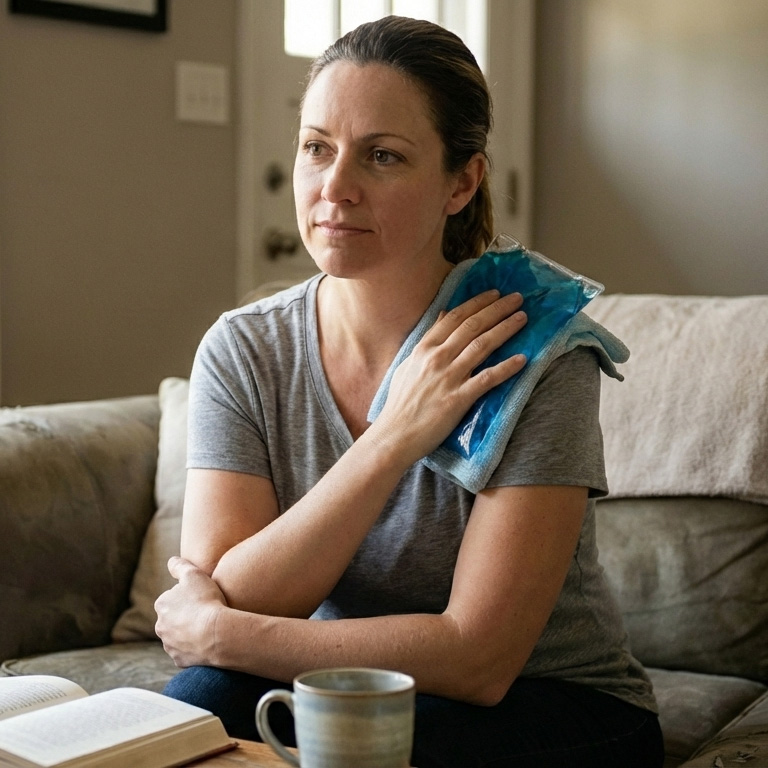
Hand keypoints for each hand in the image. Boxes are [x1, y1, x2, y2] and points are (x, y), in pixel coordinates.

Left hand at [154, 556, 226, 667]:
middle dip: (186, 616)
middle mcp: (160, 626)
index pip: (173, 598)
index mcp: (162, 605)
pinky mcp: (179, 660)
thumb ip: (180, 565)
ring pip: (179, 636)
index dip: (189, 596)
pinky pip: (186, 652)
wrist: (216, 634)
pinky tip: (208, 642)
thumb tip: (171, 561)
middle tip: (206, 612)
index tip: (202, 598)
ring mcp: (169, 645)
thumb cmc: (205, 601)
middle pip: (174, 618)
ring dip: (190, 632)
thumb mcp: (194, 574)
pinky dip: (195, 648)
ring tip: (209, 628)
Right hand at [374, 290, 526, 464]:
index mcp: (423, 349)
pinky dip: (506, 368)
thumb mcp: (408, 365)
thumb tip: (442, 316)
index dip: (476, 303)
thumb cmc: (400, 404)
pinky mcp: (458, 399)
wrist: (394, 436)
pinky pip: (487, 379)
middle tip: (517, 298)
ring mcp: (448, 377)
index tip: (494, 293)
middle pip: (472, 326)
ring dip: (505, 329)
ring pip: (482, 346)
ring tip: (523, 318)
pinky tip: (523, 359)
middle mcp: (437, 358)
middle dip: (497, 309)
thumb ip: (427, 341)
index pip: (454, 318)